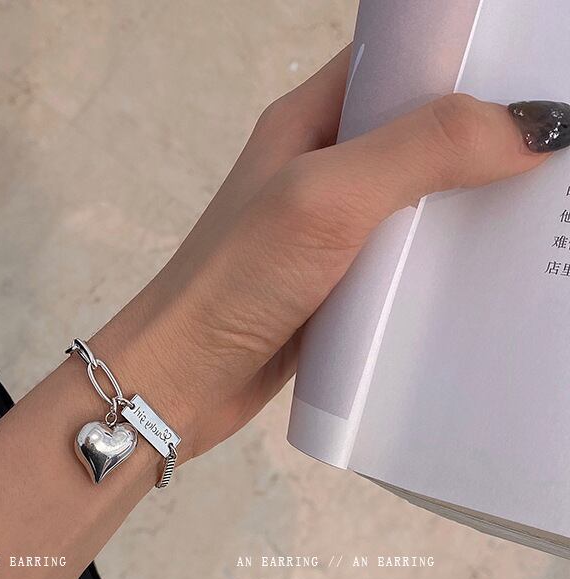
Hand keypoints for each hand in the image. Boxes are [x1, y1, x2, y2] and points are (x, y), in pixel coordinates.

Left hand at [0, 46, 551, 578]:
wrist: (180, 381)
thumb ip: (421, 149)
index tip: (532, 80)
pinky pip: (402, 267)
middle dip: (482, 144)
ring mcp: (329, 234)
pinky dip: (440, 272)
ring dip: (468, 213)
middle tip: (550, 164)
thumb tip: (530, 125)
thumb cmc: (234, 283)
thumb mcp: (326, 198)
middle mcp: (321, 171)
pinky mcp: (337, 289)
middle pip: (418, 135)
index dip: (463, 61)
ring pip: (416, 206)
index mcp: (309, 122)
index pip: (398, 62)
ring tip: (534, 223)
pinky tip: (483, 284)